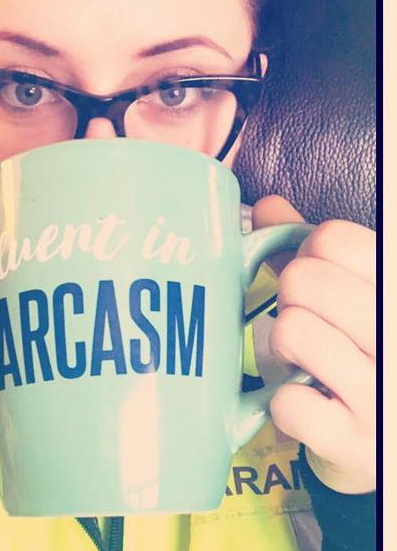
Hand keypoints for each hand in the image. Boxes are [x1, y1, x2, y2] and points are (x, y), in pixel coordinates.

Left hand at [252, 195, 375, 493]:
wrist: (386, 431)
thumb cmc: (366, 345)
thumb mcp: (354, 288)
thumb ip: (316, 249)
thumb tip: (266, 206)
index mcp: (396, 285)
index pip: (330, 238)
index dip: (307, 255)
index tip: (320, 279)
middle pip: (302, 280)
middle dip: (293, 299)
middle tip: (313, 322)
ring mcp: (385, 393)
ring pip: (291, 331)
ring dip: (285, 346)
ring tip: (310, 360)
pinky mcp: (359, 442)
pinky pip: (287, 402)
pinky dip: (285, 402)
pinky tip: (311, 402)